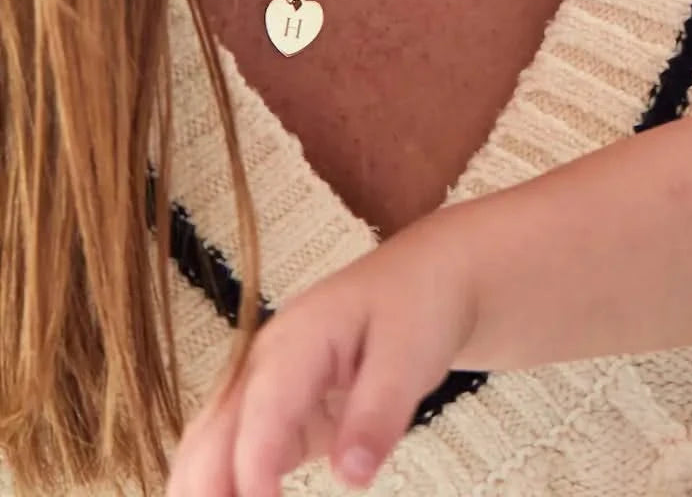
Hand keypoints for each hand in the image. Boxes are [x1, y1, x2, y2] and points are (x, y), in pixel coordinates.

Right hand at [167, 217, 476, 496]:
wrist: (426, 276)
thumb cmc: (419, 305)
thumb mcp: (412, 353)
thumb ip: (379, 412)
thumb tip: (350, 476)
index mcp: (297, 339)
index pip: (262, 410)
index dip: (252, 469)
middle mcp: (265, 364)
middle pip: (212, 433)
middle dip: (206, 489)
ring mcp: (266, 386)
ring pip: (211, 447)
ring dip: (207, 490)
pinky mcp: (280, 412)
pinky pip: (238, 453)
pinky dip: (230, 488)